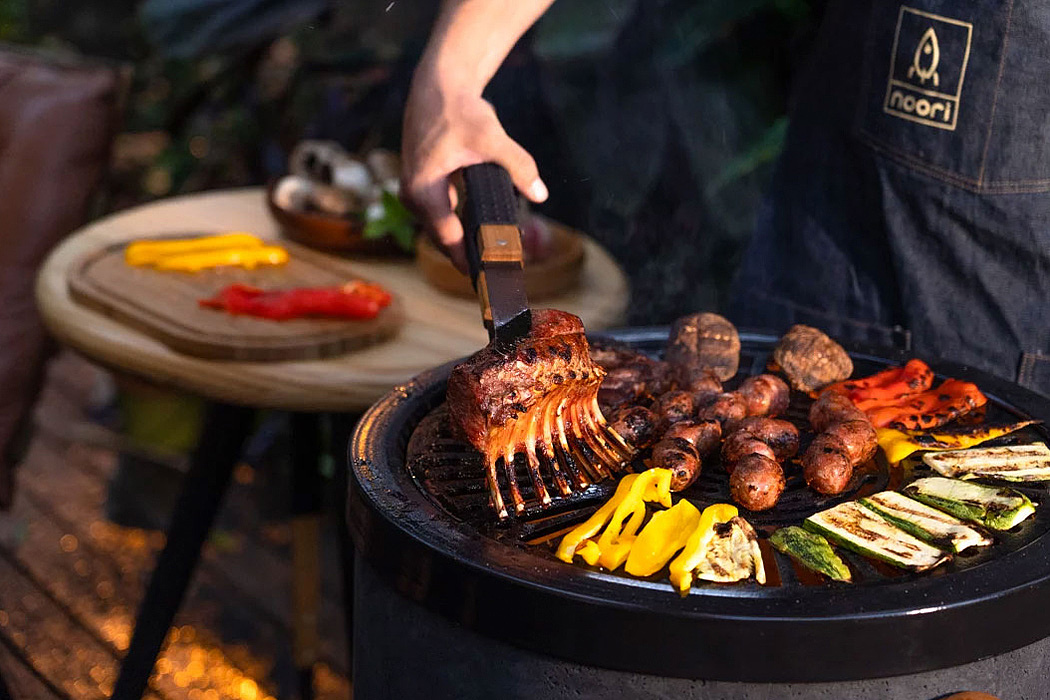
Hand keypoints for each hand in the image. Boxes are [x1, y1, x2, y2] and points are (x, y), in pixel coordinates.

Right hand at [401, 75, 547, 272]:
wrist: (438, 86)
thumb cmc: (460, 111)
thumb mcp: (491, 138)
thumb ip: (518, 165)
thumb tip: (540, 193)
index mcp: (423, 192)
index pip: (449, 241)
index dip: (471, 262)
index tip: (490, 281)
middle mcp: (414, 198)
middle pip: (445, 240)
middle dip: (472, 256)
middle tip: (502, 276)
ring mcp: (416, 194)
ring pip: (444, 230)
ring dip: (468, 242)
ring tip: (498, 259)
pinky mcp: (423, 188)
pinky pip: (443, 216)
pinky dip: (462, 226)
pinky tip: (487, 234)